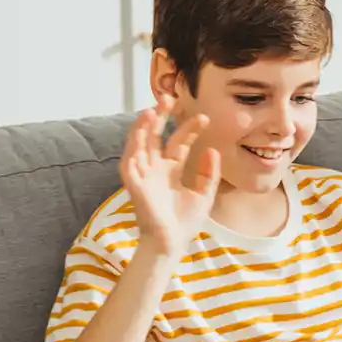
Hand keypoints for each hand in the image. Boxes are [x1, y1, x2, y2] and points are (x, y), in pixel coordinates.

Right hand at [120, 95, 219, 257]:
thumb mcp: (204, 194)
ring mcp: (143, 175)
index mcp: (170, 171)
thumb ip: (209, 173)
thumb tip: (211, 150)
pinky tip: (141, 130)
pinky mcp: (133, 184)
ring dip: (144, 126)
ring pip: (139, 144)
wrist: (172, 243)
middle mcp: (154, 169)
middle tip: (170, 98)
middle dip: (161, 118)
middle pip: (155, 137)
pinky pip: (130, 160)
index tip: (204, 118)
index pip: (178, 143)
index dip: (188, 129)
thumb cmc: (185, 222)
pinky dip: (134, 144)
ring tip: (153, 109)